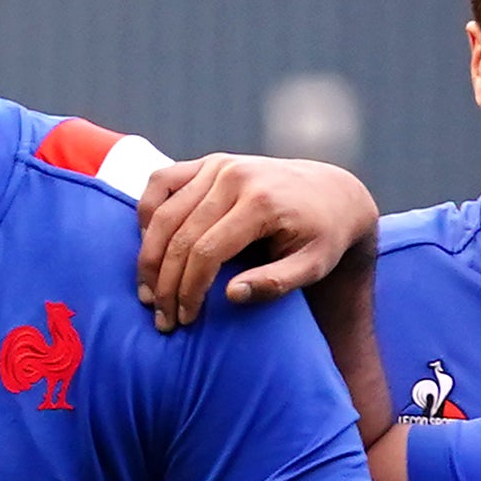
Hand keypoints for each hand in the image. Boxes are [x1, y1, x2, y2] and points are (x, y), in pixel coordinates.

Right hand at [130, 153, 384, 329]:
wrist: (333, 192)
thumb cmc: (323, 236)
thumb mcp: (314, 266)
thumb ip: (276, 283)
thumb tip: (231, 295)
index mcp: (261, 202)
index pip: (207, 251)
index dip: (189, 289)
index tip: (184, 318)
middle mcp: (235, 177)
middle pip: (180, 235)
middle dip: (165, 281)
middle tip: (160, 315)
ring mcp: (218, 165)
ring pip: (163, 212)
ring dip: (148, 255)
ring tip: (147, 290)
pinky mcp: (208, 162)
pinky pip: (161, 182)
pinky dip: (147, 212)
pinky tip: (148, 244)